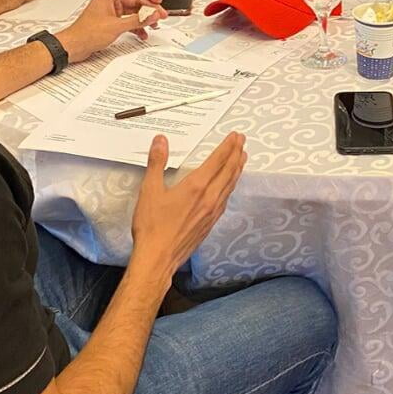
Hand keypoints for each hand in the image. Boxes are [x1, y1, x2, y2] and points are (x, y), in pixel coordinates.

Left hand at [56, 0, 167, 60]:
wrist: (74, 46)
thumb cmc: (86, 32)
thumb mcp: (116, 25)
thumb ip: (138, 19)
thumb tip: (152, 14)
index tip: (158, 0)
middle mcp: (111, 0)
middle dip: (149, 8)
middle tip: (160, 15)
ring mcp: (112, 11)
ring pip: (134, 10)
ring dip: (145, 18)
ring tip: (153, 24)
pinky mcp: (112, 21)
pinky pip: (129, 20)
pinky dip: (137, 25)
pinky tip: (142, 33)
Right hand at [130, 132, 246, 278]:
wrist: (158, 257)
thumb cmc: (152, 225)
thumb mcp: (150, 190)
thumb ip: (156, 162)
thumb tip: (161, 140)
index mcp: (196, 186)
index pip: (217, 160)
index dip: (228, 146)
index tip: (236, 136)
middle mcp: (209, 198)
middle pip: (229, 171)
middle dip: (236, 154)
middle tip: (242, 141)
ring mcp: (212, 212)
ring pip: (230, 185)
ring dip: (237, 169)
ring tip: (242, 158)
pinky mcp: (210, 223)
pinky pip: (226, 199)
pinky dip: (231, 186)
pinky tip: (229, 186)